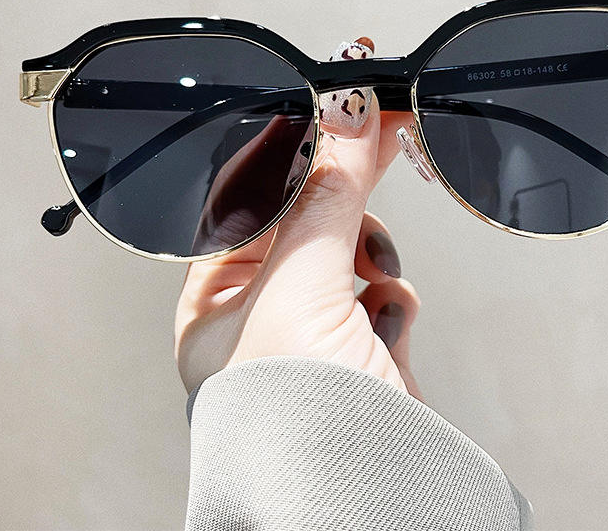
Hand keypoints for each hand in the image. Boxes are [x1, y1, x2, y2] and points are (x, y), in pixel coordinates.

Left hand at [174, 39, 422, 399]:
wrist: (367, 498)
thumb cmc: (296, 421)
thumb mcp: (302, 284)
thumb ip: (328, 194)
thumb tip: (345, 115)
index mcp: (216, 301)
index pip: (252, 203)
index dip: (293, 158)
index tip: (333, 116)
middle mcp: (261, 315)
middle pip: (307, 221)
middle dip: (342, 190)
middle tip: (378, 131)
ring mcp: (316, 331)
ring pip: (352, 250)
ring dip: (371, 255)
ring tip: (373, 275)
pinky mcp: (363, 347)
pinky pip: (381, 291)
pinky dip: (391, 297)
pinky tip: (385, 322)